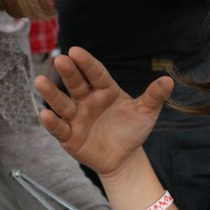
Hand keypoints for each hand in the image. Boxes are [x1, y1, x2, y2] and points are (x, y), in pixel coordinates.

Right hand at [35, 46, 173, 178]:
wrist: (124, 158)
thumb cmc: (132, 130)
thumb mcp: (146, 113)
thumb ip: (154, 96)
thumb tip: (169, 81)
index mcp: (105, 90)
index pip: (95, 73)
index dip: (86, 63)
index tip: (75, 51)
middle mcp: (87, 100)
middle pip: (76, 83)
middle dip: (68, 72)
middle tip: (59, 59)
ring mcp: (76, 117)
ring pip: (62, 103)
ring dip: (51, 93)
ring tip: (40, 81)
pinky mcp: (68, 136)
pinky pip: (59, 128)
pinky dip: (51, 122)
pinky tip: (45, 114)